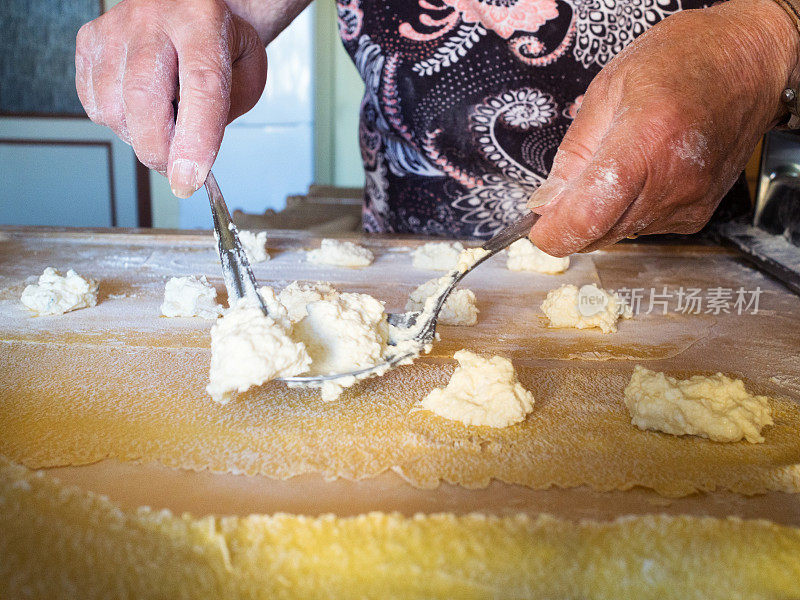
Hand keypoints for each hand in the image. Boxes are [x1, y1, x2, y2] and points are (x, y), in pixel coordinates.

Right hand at [75, 0, 266, 197]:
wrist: (191, 7)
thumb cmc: (221, 43)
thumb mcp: (248, 73)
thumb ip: (226, 113)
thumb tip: (188, 157)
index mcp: (203, 22)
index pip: (201, 86)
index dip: (195, 140)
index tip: (189, 180)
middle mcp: (154, 19)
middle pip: (144, 97)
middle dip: (159, 151)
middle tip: (175, 169)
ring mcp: (115, 28)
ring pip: (113, 107)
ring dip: (139, 138)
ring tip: (163, 126)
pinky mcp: (89, 42)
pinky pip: (94, 104)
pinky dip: (118, 123)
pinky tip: (140, 110)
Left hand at [528, 0, 799, 255]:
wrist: (748, 64)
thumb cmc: (683, 61)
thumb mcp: (608, 89)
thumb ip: (573, 155)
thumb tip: (545, 203)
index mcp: (645, 140)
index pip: (588, 216)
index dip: (553, 232)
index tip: (537, 228)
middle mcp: (672, 179)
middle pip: (599, 233)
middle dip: (571, 221)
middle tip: (565, 191)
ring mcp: (689, 201)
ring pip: (618, 234)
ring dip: (600, 215)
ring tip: (613, 167)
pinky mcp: (697, 214)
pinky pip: (642, 228)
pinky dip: (627, 211)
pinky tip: (638, 176)